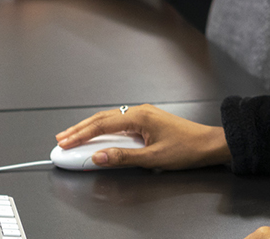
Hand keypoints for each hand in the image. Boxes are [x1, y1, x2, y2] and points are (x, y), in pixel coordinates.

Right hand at [55, 104, 230, 170]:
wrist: (208, 144)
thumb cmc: (187, 149)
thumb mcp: (153, 158)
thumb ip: (123, 157)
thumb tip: (98, 157)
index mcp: (139, 117)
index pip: (101, 125)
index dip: (80, 135)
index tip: (64, 143)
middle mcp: (139, 112)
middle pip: (101, 119)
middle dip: (79, 129)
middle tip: (61, 138)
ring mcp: (143, 115)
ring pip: (108, 120)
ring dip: (89, 128)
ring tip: (73, 136)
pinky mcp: (146, 122)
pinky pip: (118, 123)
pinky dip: (103, 129)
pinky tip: (96, 135)